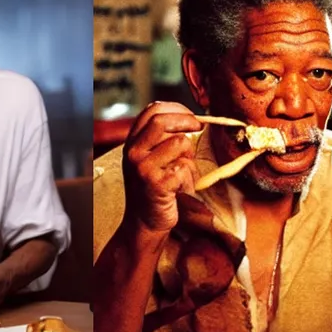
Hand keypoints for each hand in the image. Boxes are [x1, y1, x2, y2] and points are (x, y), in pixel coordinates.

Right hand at [122, 102, 203, 234]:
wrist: (145, 223)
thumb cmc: (154, 190)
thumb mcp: (150, 160)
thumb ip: (161, 140)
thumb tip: (193, 120)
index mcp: (132, 143)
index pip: (151, 111)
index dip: (176, 108)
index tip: (191, 118)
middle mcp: (133, 153)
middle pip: (162, 120)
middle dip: (187, 121)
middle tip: (200, 129)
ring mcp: (142, 168)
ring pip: (179, 143)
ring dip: (190, 155)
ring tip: (185, 170)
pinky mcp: (156, 184)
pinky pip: (184, 168)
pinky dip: (189, 178)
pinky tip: (181, 187)